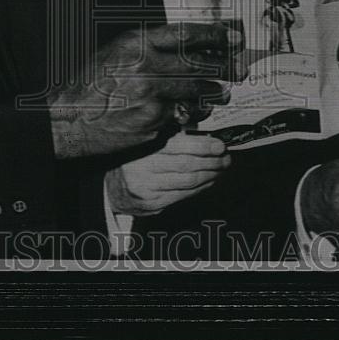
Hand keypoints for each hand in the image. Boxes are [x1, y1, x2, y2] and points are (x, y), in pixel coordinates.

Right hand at [48, 22, 243, 158]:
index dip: (215, 35)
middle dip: (223, 67)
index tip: (232, 37)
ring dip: (212, 92)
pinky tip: (195, 112)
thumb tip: (185, 46)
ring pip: (194, 92)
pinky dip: (191, 113)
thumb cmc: (91, 84)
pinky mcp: (152, 121)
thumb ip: (147, 46)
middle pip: (197, 64)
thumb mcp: (115, 52)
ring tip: (222, 93)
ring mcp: (150, 95)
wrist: (69, 118)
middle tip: (238, 69)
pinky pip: (181, 115)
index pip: (186, 34)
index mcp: (136, 42)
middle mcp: (145, 65)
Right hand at [105, 131, 230, 216]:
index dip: (203, 145)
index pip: (179, 146)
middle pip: (187, 165)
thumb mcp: (147, 141)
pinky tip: (209, 181)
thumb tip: (204, 135)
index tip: (220, 145)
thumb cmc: (134, 159)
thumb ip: (171, 136)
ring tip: (221, 169)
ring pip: (188, 182)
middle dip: (212, 161)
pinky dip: (201, 188)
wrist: (112, 187)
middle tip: (226, 158)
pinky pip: (183, 195)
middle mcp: (143, 168)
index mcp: (142, 147)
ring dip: (210, 175)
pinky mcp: (152, 204)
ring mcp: (147, 188)